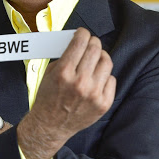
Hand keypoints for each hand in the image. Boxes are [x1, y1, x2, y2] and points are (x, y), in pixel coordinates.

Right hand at [17, 28, 115, 158]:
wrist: (50, 125)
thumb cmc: (48, 98)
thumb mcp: (49, 73)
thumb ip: (64, 58)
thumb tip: (78, 44)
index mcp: (64, 73)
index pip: (80, 43)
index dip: (83, 33)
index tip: (83, 33)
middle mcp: (80, 82)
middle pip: (95, 50)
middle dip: (93, 41)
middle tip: (91, 42)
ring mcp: (94, 94)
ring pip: (106, 62)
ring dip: (101, 56)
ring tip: (96, 58)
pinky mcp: (103, 104)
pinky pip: (111, 80)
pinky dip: (104, 76)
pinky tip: (96, 77)